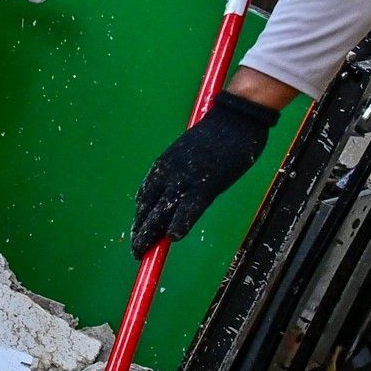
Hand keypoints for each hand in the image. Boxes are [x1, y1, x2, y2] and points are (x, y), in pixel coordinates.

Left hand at [133, 90, 276, 252]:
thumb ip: (185, 173)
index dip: (142, 216)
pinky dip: (181, 221)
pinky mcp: (206, 182)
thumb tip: (186, 189)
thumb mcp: (194, 156)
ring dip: (150, 233)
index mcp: (165, 164)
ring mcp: (185, 177)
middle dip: (141, 230)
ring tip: (142, 253)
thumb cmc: (218, 135)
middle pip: (148, 206)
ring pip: (162, 210)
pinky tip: (173, 237)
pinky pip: (190, 206)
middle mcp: (169, 172)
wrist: (234, 117)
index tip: (138, 232)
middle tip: (136, 251)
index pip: (146, 195)